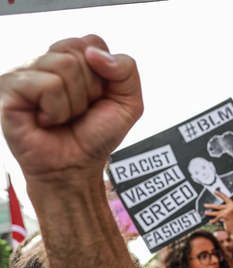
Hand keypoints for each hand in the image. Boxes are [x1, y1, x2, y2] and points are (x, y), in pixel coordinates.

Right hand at [0, 35, 142, 181]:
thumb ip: (126, 69)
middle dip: (89, 88)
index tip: (96, 98)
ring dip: (74, 102)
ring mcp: (25, 72)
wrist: (76, 167)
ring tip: (63, 117)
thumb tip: (94, 52)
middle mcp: (46, 61)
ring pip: (64, 65)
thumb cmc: (96, 136)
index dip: (104, 75)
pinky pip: (47, 84)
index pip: (93, 42)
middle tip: (79, 110)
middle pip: (78, 51)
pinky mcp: (9, 88)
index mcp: (72, 58)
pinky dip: (56, 109)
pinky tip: (47, 120)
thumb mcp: (128, 102)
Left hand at [204, 191, 232, 233]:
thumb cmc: (232, 221)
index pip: (225, 198)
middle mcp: (231, 206)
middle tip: (205, 205)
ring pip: (217, 211)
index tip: (215, 191)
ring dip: (210, 213)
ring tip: (205, 212)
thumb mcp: (230, 213)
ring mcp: (229, 210)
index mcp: (232, 204)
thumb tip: (214, 206)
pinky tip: (210, 221)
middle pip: (219, 206)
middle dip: (211, 206)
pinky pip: (217, 217)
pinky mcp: (226, 215)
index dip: (220, 194)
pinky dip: (214, 220)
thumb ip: (225, 209)